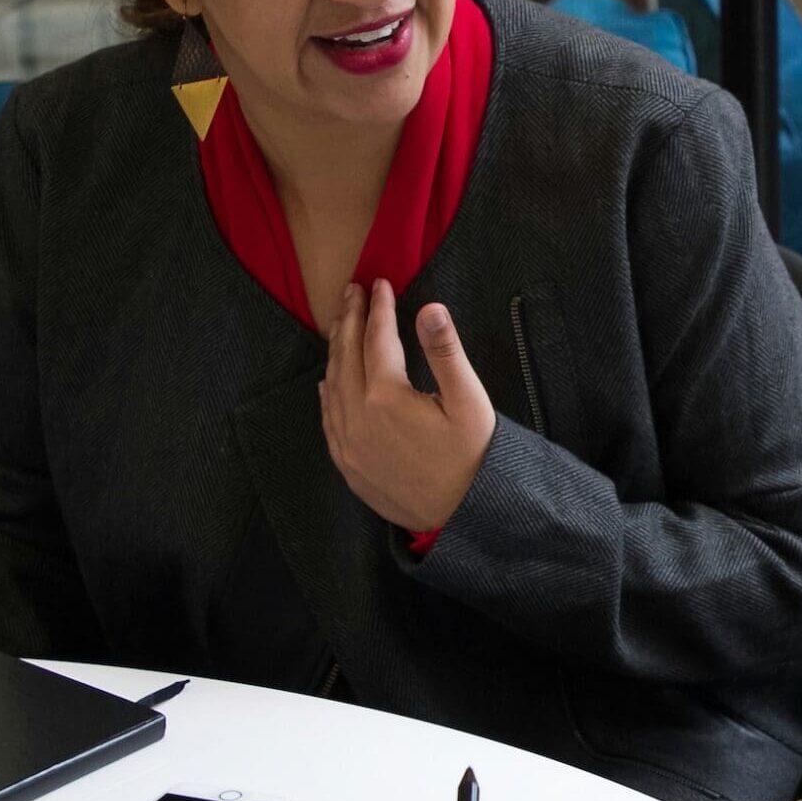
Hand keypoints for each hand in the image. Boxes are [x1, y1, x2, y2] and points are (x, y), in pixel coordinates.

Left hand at [320, 278, 497, 532]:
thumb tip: (431, 308)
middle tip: (351, 291)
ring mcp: (348, 442)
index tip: (378, 282)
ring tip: (340, 323)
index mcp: (387, 395)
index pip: (376, 338)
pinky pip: (328, 417)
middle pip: (346, 355)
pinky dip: (328, 389)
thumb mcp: (469, 402)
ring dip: (336, 350)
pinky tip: (329, 378)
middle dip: (348, 319)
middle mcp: (357, 416)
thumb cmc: (473, 457)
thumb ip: (445, 352)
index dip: (378, 308)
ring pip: (332, 384)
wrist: (462, 518)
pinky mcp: (347, 463)